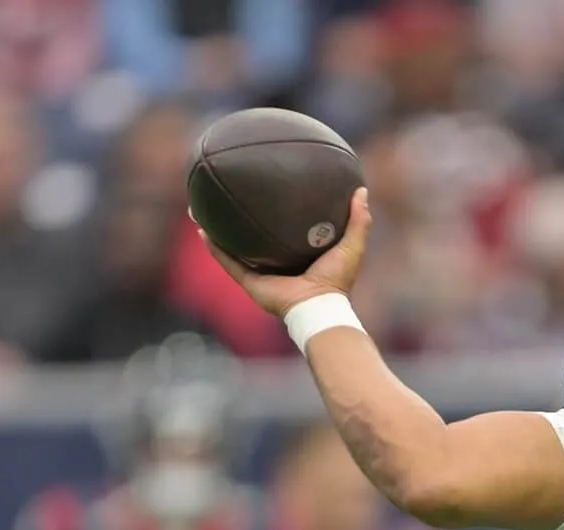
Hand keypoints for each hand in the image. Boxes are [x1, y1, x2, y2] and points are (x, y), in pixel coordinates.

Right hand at [201, 187, 371, 317]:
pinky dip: (214, 248)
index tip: (269, 190)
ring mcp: (262, 274)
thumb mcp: (352, 244)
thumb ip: (359, 219)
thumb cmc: (337, 279)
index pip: (286, 231)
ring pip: (235, 249)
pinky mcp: (250, 282)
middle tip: (235, 194)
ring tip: (205, 209)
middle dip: (244, 220)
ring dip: (220, 231)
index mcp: (300, 257)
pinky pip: (228, 262)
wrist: (319, 305)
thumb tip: (360, 190)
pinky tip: (202, 229)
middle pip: (256, 238)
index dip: (277, 213)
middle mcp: (278, 265)